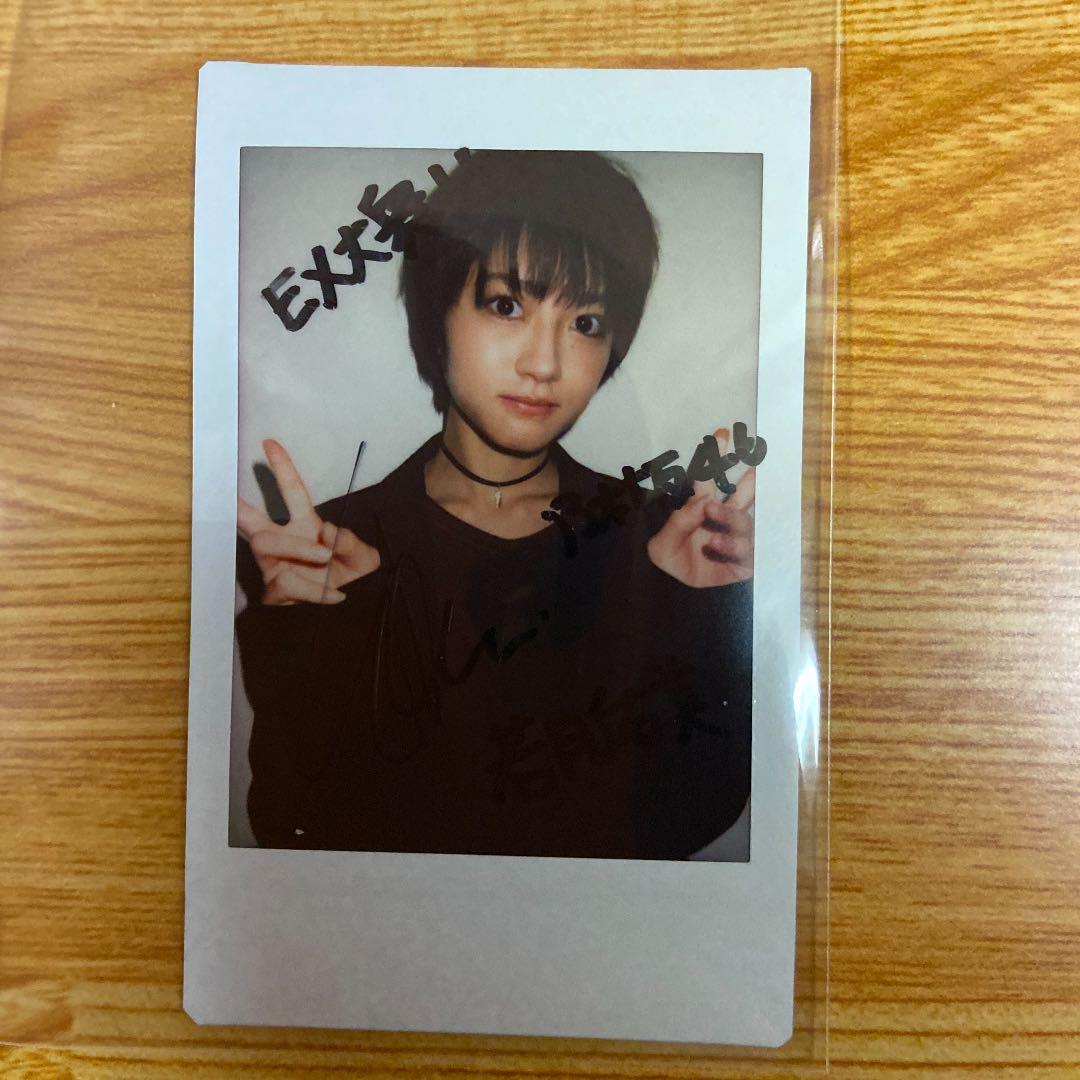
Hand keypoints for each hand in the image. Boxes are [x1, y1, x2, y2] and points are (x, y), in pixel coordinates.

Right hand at [237, 439, 380, 604]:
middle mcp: (283, 542)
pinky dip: (314, 590)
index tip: (270, 443)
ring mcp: (274, 566)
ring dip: (298, 548)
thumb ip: (351, 542)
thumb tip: (327, 531)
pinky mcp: (274, 592)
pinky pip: (285, 584)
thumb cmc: (349, 574)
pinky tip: (336, 596)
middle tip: (244, 505)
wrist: (351, 611)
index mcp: (305, 525)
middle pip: (254, 522)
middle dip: (240, 509)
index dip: (282, 468)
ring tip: (325, 557)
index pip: (292, 493)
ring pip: (266, 546)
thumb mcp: (364, 557)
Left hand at [646, 427, 754, 588]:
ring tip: (711, 534)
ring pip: (747, 522)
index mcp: (702, 507)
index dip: (715, 456)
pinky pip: (749, 551)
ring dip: (732, 522)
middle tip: (752, 470)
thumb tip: (704, 502)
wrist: (672, 595)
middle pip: (742, 495)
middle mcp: (724, 519)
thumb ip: (678, 522)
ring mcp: (737, 539)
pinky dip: (734, 548)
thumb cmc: (668, 562)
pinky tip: (716, 547)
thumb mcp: (661, 545)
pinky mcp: (745, 562)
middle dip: (748, 482)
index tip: (722, 434)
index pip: (710, 478)